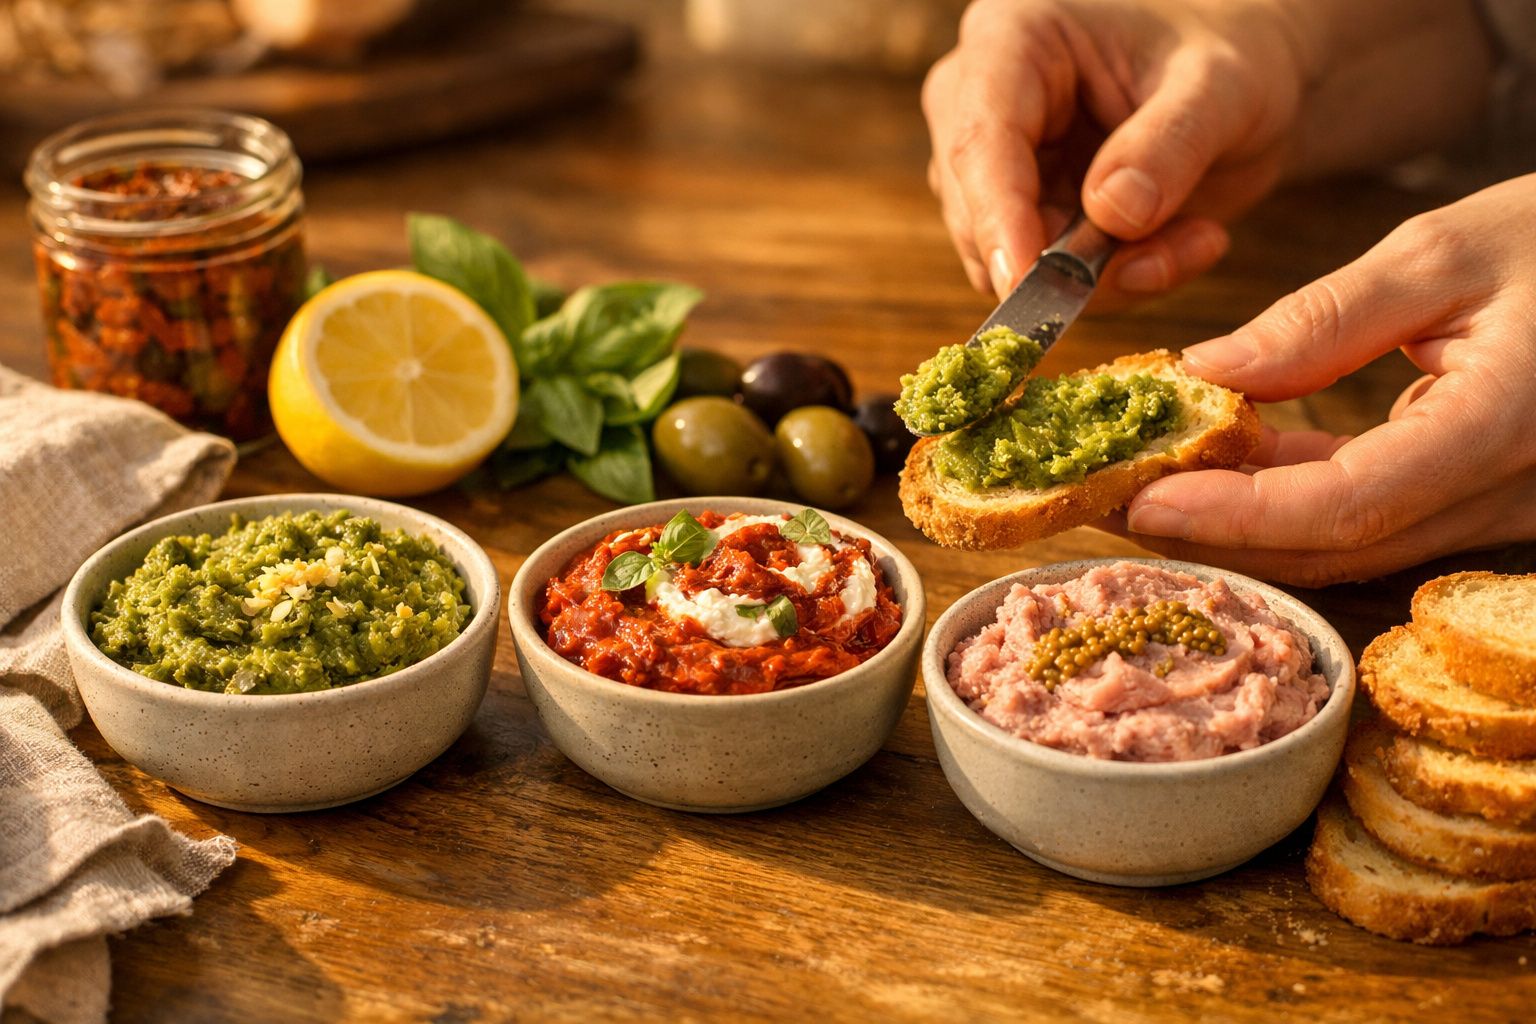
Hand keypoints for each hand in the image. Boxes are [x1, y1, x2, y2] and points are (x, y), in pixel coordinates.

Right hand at [922, 0, 1493, 304]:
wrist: (1260, 72)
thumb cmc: (1244, 51)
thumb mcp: (1221, 90)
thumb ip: (1165, 146)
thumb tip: (1105, 216)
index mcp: (1013, 40)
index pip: (977, 136)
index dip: (998, 215)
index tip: (1030, 290)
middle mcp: (983, 96)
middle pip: (975, 202)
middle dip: (1058, 254)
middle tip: (1151, 264)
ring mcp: (997, 153)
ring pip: (1007, 247)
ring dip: (1102, 269)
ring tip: (1191, 239)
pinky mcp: (1025, 201)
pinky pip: (1048, 268)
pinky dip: (1119, 273)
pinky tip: (1183, 240)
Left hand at [1112, 175, 1535, 585]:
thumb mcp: (1445, 254)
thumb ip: (1323, 323)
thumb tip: (1206, 375)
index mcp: (1501, 430)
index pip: (1345, 505)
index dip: (1233, 515)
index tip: (1140, 497)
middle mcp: (1502, 497)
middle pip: (1330, 546)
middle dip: (1209, 531)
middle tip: (1105, 497)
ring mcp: (1495, 511)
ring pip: (1344, 544)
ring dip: (1238, 523)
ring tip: (1139, 482)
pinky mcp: (1479, 501)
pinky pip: (1370, 518)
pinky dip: (1288, 500)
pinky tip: (1218, 468)